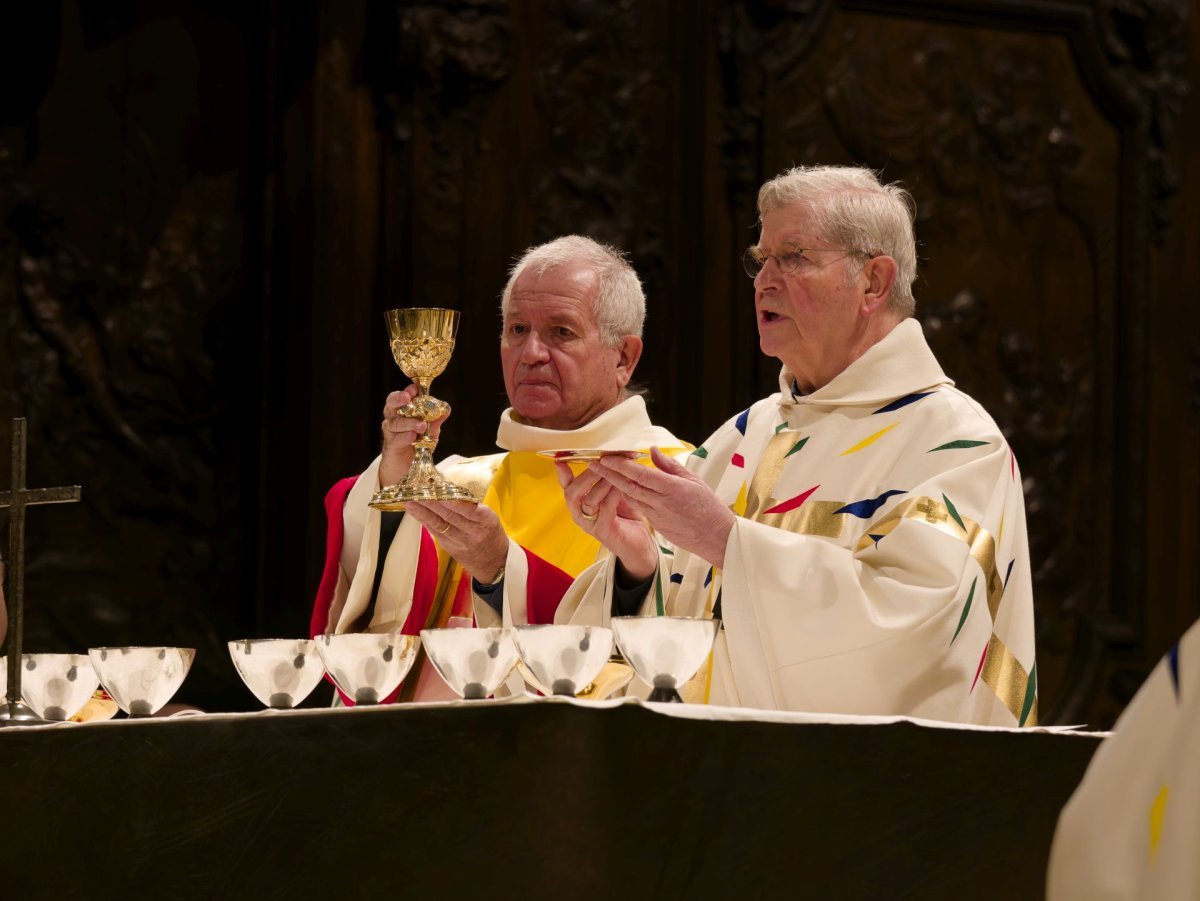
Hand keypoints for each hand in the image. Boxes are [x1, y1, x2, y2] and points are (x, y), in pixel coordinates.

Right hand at [379, 386, 447, 486]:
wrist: (405, 467)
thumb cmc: (417, 444)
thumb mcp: (430, 432)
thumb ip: (435, 421)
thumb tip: (446, 410)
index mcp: (402, 411)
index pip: (400, 397)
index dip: (406, 392)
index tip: (414, 389)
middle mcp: (393, 419)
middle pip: (390, 405)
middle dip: (399, 400)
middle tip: (408, 399)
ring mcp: (391, 432)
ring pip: (395, 423)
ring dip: (409, 422)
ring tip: (421, 425)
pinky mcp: (391, 446)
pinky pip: (396, 439)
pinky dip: (405, 437)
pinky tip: (412, 437)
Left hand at [404, 500, 508, 583]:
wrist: (494, 563)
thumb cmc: (492, 534)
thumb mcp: (490, 518)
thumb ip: (472, 507)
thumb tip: (448, 491)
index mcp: (486, 521)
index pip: (468, 509)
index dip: (451, 501)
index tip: (438, 490)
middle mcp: (473, 532)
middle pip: (449, 515)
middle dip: (430, 502)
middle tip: (416, 491)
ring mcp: (460, 542)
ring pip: (439, 524)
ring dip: (422, 512)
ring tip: (409, 501)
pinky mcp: (450, 548)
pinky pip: (436, 532)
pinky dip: (425, 521)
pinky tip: (416, 513)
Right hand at [555, 461, 657, 580]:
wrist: (639, 544)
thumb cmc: (627, 516)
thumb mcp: (615, 493)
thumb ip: (608, 479)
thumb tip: (608, 457)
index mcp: (580, 503)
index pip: (567, 487)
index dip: (562, 474)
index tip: (560, 460)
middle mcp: (580, 514)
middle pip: (572, 493)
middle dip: (586, 476)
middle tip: (601, 463)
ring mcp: (590, 524)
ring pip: (589, 500)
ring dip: (602, 484)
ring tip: (615, 474)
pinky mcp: (603, 530)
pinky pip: (605, 509)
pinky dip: (613, 495)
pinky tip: (622, 487)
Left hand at [590, 447, 735, 568]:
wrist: (716, 538)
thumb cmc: (709, 507)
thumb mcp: (694, 480)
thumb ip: (670, 466)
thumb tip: (653, 451)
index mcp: (673, 489)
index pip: (640, 474)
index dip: (621, 465)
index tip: (606, 457)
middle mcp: (662, 503)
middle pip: (629, 486)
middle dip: (609, 474)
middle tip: (593, 463)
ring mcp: (658, 516)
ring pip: (631, 498)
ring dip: (615, 486)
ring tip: (601, 473)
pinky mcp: (657, 526)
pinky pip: (639, 508)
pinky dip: (627, 497)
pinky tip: (619, 489)